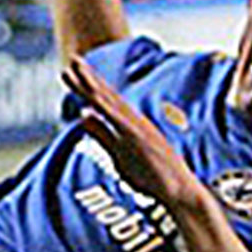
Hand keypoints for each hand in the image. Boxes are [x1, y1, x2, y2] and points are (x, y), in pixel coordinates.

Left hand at [62, 53, 203, 210]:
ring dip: (93, 86)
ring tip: (77, 70)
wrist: (180, 191)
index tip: (73, 69)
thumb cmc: (151, 175)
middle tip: (72, 60)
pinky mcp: (140, 140)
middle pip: (106, 96)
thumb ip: (102, 134)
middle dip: (88, 78)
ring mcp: (137, 129)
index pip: (104, 101)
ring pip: (110, 103)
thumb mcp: (118, 153)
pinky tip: (92, 97)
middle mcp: (132, 122)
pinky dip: (106, 108)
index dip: (88, 84)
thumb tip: (84, 116)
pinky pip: (119, 121)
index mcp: (128, 124)